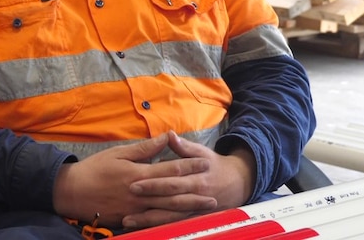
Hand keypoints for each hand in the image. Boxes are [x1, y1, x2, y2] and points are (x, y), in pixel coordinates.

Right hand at [52, 133, 216, 227]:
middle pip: (174, 193)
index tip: (205, 162)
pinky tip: (183, 218)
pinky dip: (172, 220)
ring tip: (206, 206)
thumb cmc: (95, 169)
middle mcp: (141, 193)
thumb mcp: (119, 153)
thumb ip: (144, 148)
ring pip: (168, 210)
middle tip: (213, 189)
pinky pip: (155, 221)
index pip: (170, 170)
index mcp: (138, 174)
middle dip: (196, 190)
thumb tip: (165, 137)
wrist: (73, 193)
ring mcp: (136, 210)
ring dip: (189, 208)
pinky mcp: (130, 220)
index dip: (189, 166)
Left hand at [122, 131, 255, 228]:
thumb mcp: (202, 152)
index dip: (153, 183)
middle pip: (169, 200)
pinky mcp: (193, 218)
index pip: (171, 180)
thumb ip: (184, 147)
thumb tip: (169, 135)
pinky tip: (144, 228)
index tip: (133, 183)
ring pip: (170, 217)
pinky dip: (159, 227)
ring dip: (149, 220)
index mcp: (196, 177)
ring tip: (128, 221)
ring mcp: (194, 209)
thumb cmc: (214, 165)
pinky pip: (174, 225)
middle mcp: (195, 195)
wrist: (237, 184)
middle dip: (147, 202)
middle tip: (127, 202)